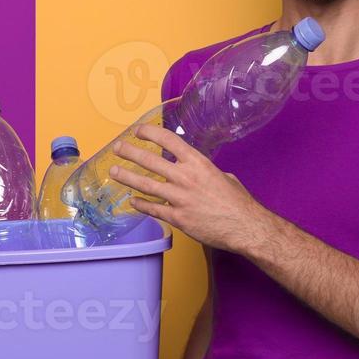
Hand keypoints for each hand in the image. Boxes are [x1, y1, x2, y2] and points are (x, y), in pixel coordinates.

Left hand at [109, 124, 269, 252]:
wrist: (244, 226)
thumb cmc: (238, 202)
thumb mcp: (223, 176)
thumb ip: (203, 172)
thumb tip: (195, 172)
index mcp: (198, 163)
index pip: (168, 140)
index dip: (150, 133)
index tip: (138, 131)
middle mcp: (185, 177)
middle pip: (150, 160)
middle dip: (130, 152)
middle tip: (117, 148)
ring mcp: (179, 198)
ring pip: (145, 185)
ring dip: (127, 177)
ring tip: (114, 171)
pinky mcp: (177, 218)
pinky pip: (153, 209)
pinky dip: (140, 204)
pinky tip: (131, 200)